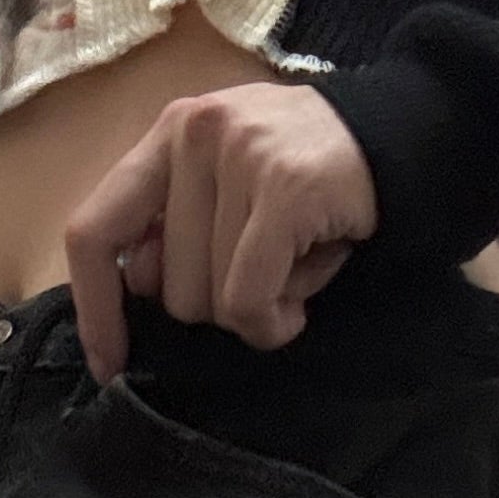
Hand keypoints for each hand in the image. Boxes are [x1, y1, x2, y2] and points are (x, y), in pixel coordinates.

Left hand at [65, 84, 379, 379]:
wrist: (403, 140)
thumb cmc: (307, 180)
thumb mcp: (227, 188)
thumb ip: (175, 229)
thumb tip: (137, 287)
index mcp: (168, 134)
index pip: (95, 229)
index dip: (95, 308)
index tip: (107, 364)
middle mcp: (193, 133)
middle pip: (165, 289)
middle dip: (216, 305)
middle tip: (265, 270)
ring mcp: (239, 155)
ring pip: (210, 301)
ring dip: (258, 309)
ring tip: (294, 265)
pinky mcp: (284, 189)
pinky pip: (248, 300)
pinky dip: (274, 322)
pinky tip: (300, 302)